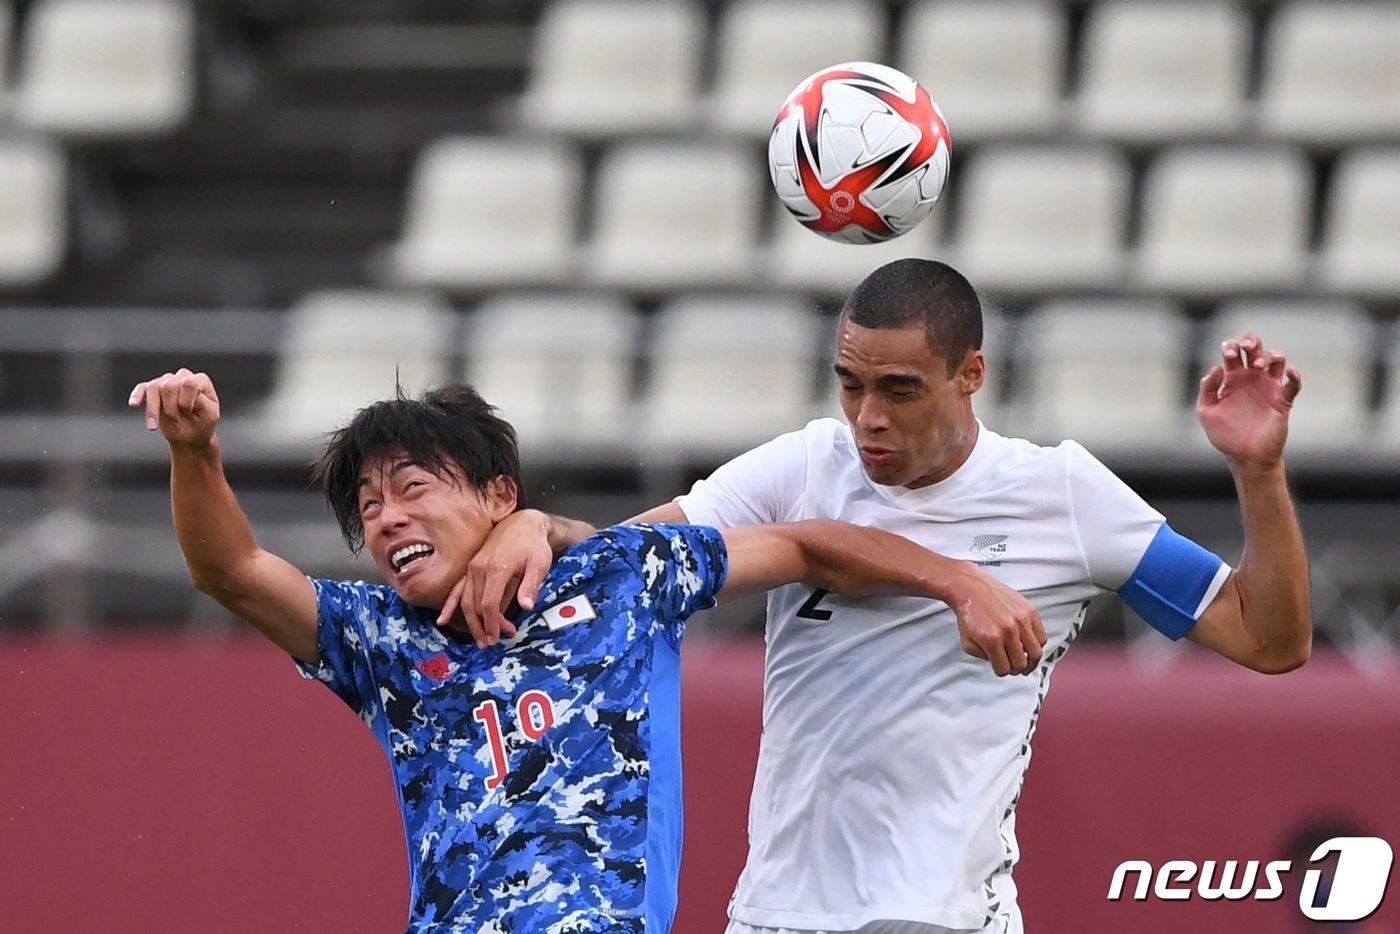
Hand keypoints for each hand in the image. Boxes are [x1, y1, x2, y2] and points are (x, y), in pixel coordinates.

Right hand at [128, 369, 220, 449]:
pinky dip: (137, 396)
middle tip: (176, 421)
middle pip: (169, 385)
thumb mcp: (210, 415)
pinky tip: (134, 405)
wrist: (190, 436)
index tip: (189, 413)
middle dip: (170, 408)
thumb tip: (186, 385)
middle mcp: (183, 377)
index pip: (188, 383)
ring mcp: (167, 382)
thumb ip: (201, 399)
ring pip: (154, 387)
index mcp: (200, 381)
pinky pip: (142, 388)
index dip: (185, 402)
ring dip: (154, 409)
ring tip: (154, 427)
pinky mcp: (154, 391)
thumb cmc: (203, 424)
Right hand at [436, 509, 554, 647]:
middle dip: (483, 626)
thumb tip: (526, 606)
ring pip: (466, 600)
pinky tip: (443, 619)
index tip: (498, 636)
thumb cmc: (533, 544)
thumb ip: (530, 585)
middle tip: (492, 642)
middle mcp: (480, 568)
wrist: (523, 523)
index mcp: (497, 568)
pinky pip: (458, 588)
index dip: (492, 622)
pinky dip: (450, 605)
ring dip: (471, 621)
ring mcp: (473, 567)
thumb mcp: (539, 563)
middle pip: (475, 604)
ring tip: (480, 638)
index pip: (489, 602)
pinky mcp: (471, 567)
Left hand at [945, 564, 1046, 676]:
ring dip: (1031, 661)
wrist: (971, 588)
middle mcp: (1009, 630)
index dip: (1002, 671)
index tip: (1001, 668)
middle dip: (1017, 670)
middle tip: (1016, 669)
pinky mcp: (1030, 611)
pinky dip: (1036, 644)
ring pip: (1036, 652)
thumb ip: (985, 658)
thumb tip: (1004, 665)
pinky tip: (1028, 644)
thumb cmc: (968, 615)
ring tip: (1026, 661)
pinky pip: (1041, 636)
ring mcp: (1021, 620)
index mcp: (992, 639)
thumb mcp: (968, 643)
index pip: (1004, 669)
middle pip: (1022, 664)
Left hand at [1197, 332, 1301, 471]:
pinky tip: (1289, 373)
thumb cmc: (1224, 435)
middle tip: (1246, 348)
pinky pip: (1294, 384)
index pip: (1234, 353)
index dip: (1232, 346)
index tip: (1229, 354)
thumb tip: (1217, 368)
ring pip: (1277, 360)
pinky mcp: (1283, 401)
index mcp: (1232, 379)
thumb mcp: (1207, 411)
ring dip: (1269, 355)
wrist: (1245, 457)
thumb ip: (1207, 389)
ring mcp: (1268, 388)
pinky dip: (1294, 376)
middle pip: (1256, 349)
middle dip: (1252, 341)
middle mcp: (1251, 379)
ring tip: (1258, 365)